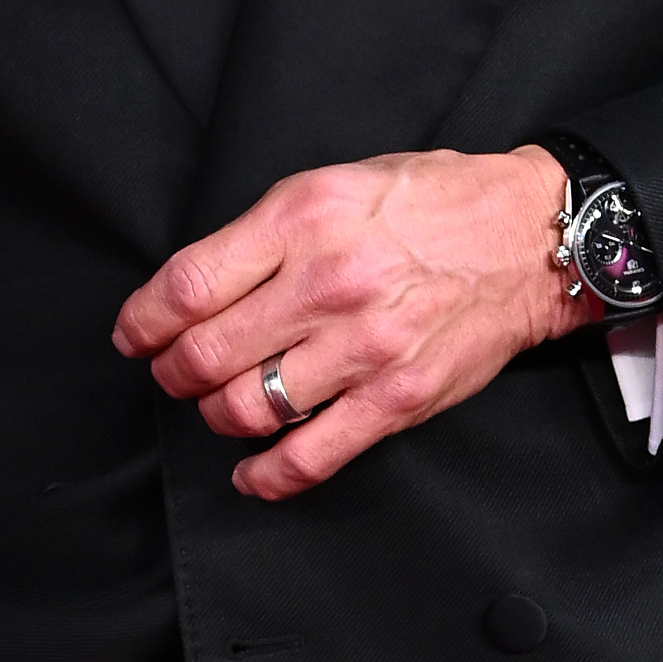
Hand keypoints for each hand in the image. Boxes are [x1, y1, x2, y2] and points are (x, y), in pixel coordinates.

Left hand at [116, 148, 581, 502]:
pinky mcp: (395, 399)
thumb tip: (196, 290)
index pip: (188, 286)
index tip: (136, 336)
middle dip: (172, 374)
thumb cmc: (430, 206)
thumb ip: (265, 235)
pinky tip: (250, 472)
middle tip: (175, 373)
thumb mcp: (334, 185)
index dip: (144, 322)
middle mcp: (328, 284)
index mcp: (302, 220)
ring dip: (214, 416)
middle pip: (205, 355)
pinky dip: (266, 476)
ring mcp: (363, 348)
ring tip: (218, 405)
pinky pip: (309, 456)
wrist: (526, 237)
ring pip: (246, 408)